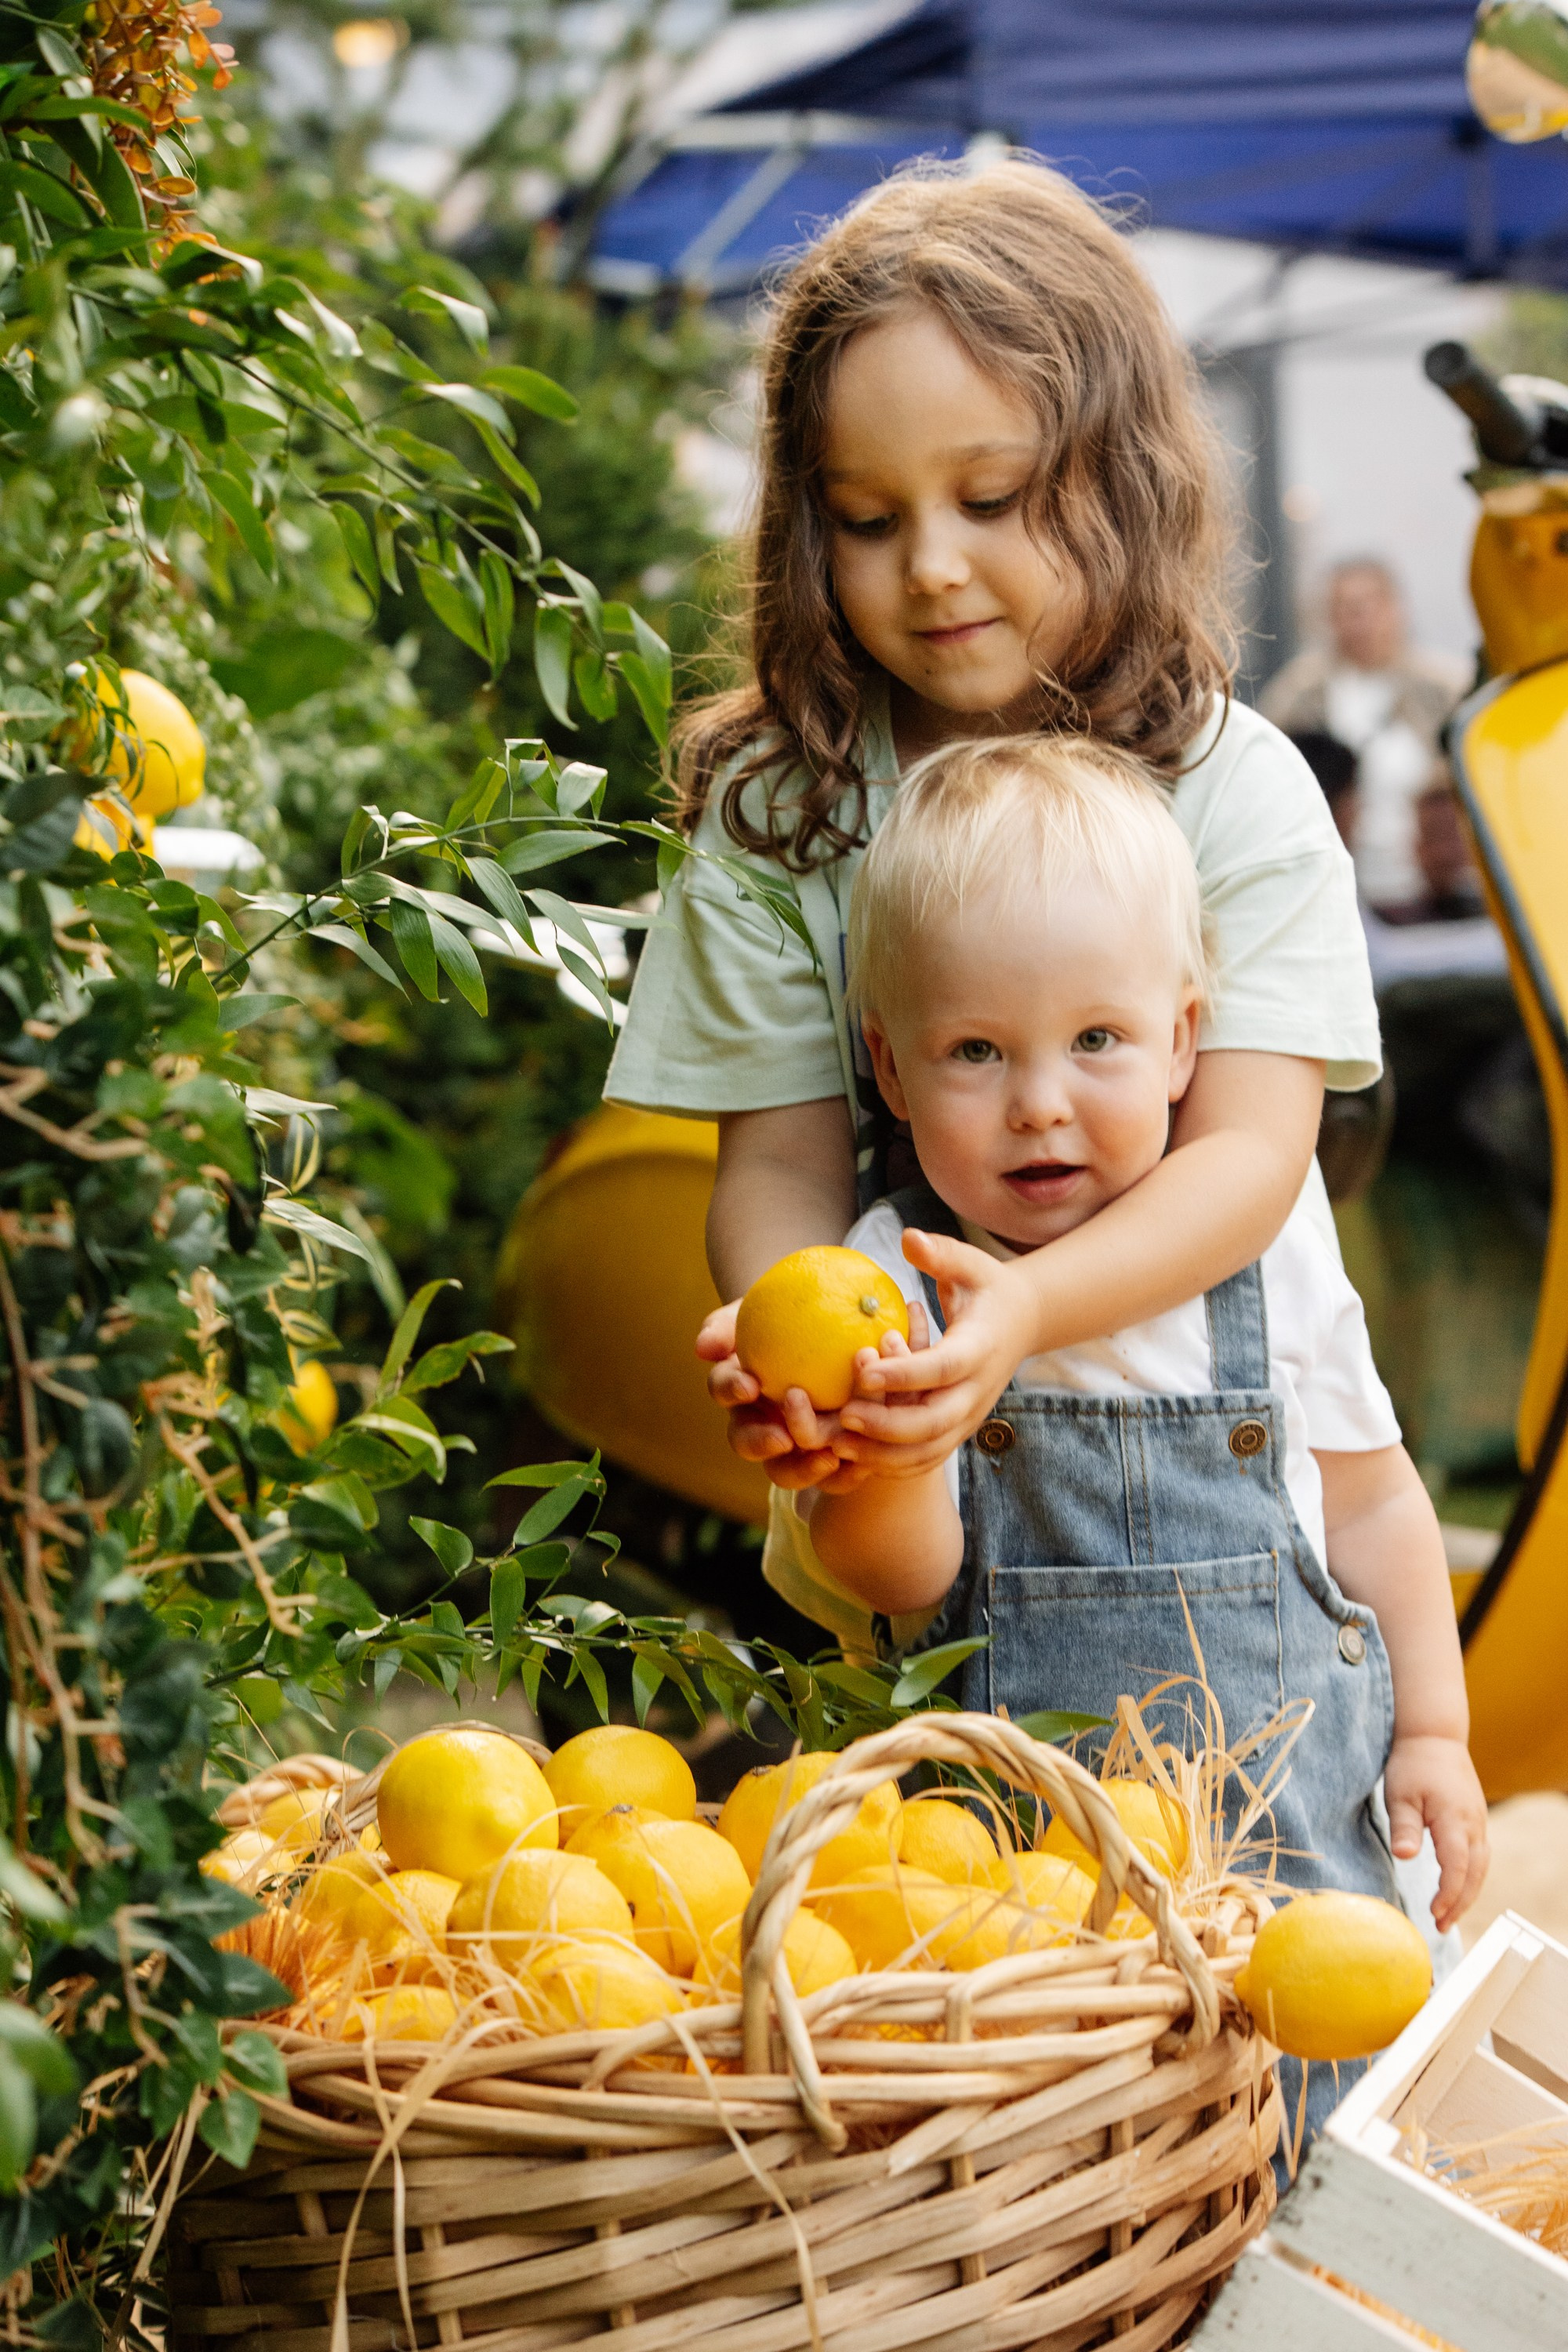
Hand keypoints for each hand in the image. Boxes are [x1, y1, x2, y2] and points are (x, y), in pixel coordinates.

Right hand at [696, 1298, 849, 1491]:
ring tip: (827, 1457)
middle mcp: (758, 1419)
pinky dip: (842, 1474)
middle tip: (783, 1438)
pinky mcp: (825, 1454)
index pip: (725, 1388)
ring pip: (784, 1469)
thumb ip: (728, 1326)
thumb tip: (704, 1348)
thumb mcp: (761, 1310)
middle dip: (760, 1443)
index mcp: (739, 1385)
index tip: (750, 1384)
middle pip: (746, 1442)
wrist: (835, 1322)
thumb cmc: (790, 1310)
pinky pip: (829, 1474)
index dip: (732, 1388)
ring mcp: (790, 1442)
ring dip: (802, 1468)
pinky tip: (863, 1466)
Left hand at [835, 1230, 1035, 1470]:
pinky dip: (894, 1464)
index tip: (864, 1370)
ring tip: (840, 1445)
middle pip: (936, 1421)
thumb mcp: (972, 1265)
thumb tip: (909, 1238)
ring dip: (885, 1454)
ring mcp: (970, 1415)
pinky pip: (928, 1457)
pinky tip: (855, 1457)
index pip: (944, 1367)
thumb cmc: (988, 1287)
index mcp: (981, 1348)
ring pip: (930, 1449)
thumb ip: (942, 1254)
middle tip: (843, 1416)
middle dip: (889, 1425)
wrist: (1024, 1321)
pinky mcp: (959, 1428)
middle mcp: (978, 1389)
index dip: (905, 1373)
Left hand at [1384, 1733, 1488, 1934]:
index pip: (1457, 1866)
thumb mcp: (1400, 1793)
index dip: (1448, 1894)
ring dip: (1467, 1893)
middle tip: (1440, 1926)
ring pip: (1480, 1867)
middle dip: (1460, 1903)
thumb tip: (1404, 1857)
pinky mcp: (1476, 1819)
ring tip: (1447, 1916)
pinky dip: (1470, 1877)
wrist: (1434, 1736)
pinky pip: (1479, 1856)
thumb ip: (1404, 1826)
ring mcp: (1478, 1822)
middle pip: (1474, 1873)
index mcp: (1454, 1819)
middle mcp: (1473, 1824)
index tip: (1434, 1913)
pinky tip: (1456, 1888)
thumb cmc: (1412, 1764)